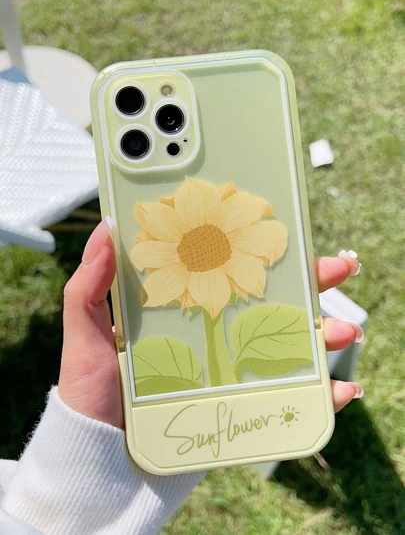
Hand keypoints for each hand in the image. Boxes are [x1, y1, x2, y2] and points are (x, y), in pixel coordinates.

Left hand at [58, 220, 363, 427]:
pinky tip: (339, 390)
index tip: (287, 232)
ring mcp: (230, 370)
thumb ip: (89, 287)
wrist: (105, 459)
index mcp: (184, 309)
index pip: (228, 271)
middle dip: (311, 284)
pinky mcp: (238, 405)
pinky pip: (287, 398)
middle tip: (338, 268)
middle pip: (271, 302)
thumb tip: (104, 230)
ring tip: (344, 331)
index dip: (259, 251)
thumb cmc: (92, 395)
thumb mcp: (85, 336)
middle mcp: (214, 334)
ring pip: (289, 344)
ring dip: (326, 335)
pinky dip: (320, 395)